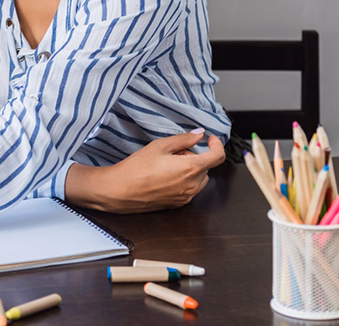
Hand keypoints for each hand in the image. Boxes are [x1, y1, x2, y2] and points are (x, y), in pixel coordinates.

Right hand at [68, 130, 224, 212]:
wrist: (120, 191)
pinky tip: (165, 177)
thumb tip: (198, 134)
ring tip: (168, 165)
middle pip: (206, 167)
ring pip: (199, 179)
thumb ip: (183, 139)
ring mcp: (186, 197)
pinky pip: (189, 190)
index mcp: (191, 168)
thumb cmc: (137, 167)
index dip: (217, 145)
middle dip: (195, 156)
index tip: (210, 139)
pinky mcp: (177, 205)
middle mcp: (192, 185)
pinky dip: (184, 181)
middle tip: (175, 152)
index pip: (218, 157)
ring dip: (191, 170)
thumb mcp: (159, 146)